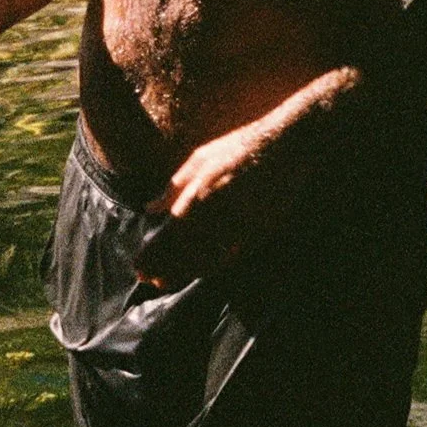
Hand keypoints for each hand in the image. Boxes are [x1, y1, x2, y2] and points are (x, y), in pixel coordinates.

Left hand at [136, 119, 300, 287]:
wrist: (287, 145)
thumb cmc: (239, 148)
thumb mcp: (199, 159)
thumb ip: (173, 187)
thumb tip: (148, 208)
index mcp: (199, 195)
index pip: (168, 236)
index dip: (152, 256)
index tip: (139, 268)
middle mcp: (218, 214)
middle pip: (185, 252)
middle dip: (164, 268)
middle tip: (149, 280)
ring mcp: (241, 225)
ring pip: (207, 258)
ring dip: (185, 272)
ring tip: (168, 282)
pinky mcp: (260, 230)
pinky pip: (232, 256)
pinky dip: (213, 266)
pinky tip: (200, 271)